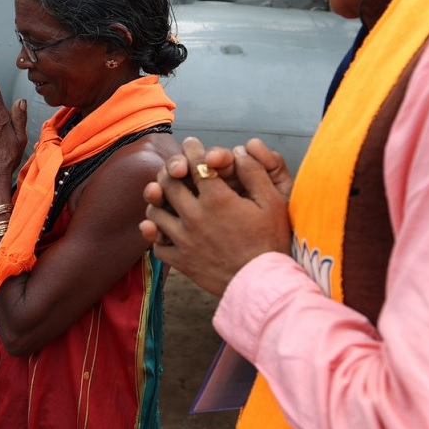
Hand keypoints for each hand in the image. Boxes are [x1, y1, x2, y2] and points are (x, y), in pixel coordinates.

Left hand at [138, 137, 291, 296]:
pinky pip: (157, 244)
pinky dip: (156, 234)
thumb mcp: (273, 203)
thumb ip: (255, 173)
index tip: (191, 144)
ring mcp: (184, 240)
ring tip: (164, 195)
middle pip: (168, 184)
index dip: (192, 150)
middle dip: (170, 169)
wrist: (262, 284)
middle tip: (175, 167)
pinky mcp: (180, 261)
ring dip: (158, 200)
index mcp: (217, 199)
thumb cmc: (271, 242)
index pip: (196, 164)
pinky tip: (164, 228)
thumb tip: (240, 152)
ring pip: (155, 211)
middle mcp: (195, 216)